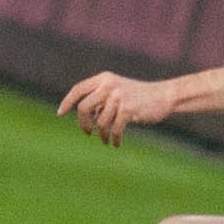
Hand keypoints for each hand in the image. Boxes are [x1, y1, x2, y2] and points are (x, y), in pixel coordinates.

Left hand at [58, 71, 173, 146]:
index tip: (60, 114)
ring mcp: (118, 97)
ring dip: (103, 135)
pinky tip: (116, 144)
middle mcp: (109, 85)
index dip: (67, 102)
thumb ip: (100, 100)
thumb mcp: (116, 92)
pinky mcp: (128, 109)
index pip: (78, 89)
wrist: (163, 96)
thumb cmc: (138, 97)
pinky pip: (114, 129)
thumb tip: (83, 119)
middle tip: (88, 133)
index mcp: (104, 79)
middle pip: (83, 107)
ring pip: (100, 122)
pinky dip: (114, 139)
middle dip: (83, 123)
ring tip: (107, 140)